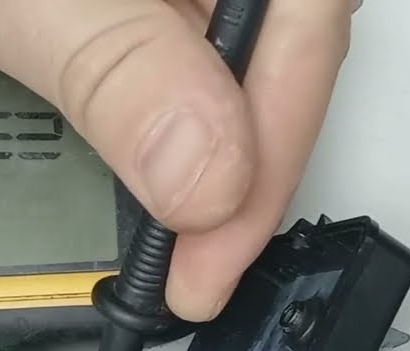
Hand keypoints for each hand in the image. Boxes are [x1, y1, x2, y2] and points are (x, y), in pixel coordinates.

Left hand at [0, 0, 356, 319]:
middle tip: (193, 266)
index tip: (219, 239)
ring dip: (200, 162)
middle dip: (239, 168)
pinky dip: (153, 131)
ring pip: (220, 71)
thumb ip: (110, 68)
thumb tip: (208, 170)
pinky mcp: (119, 10)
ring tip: (167, 239)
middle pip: (268, 53)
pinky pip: (167, 68)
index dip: (276, 136)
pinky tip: (135, 174)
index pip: (300, 13)